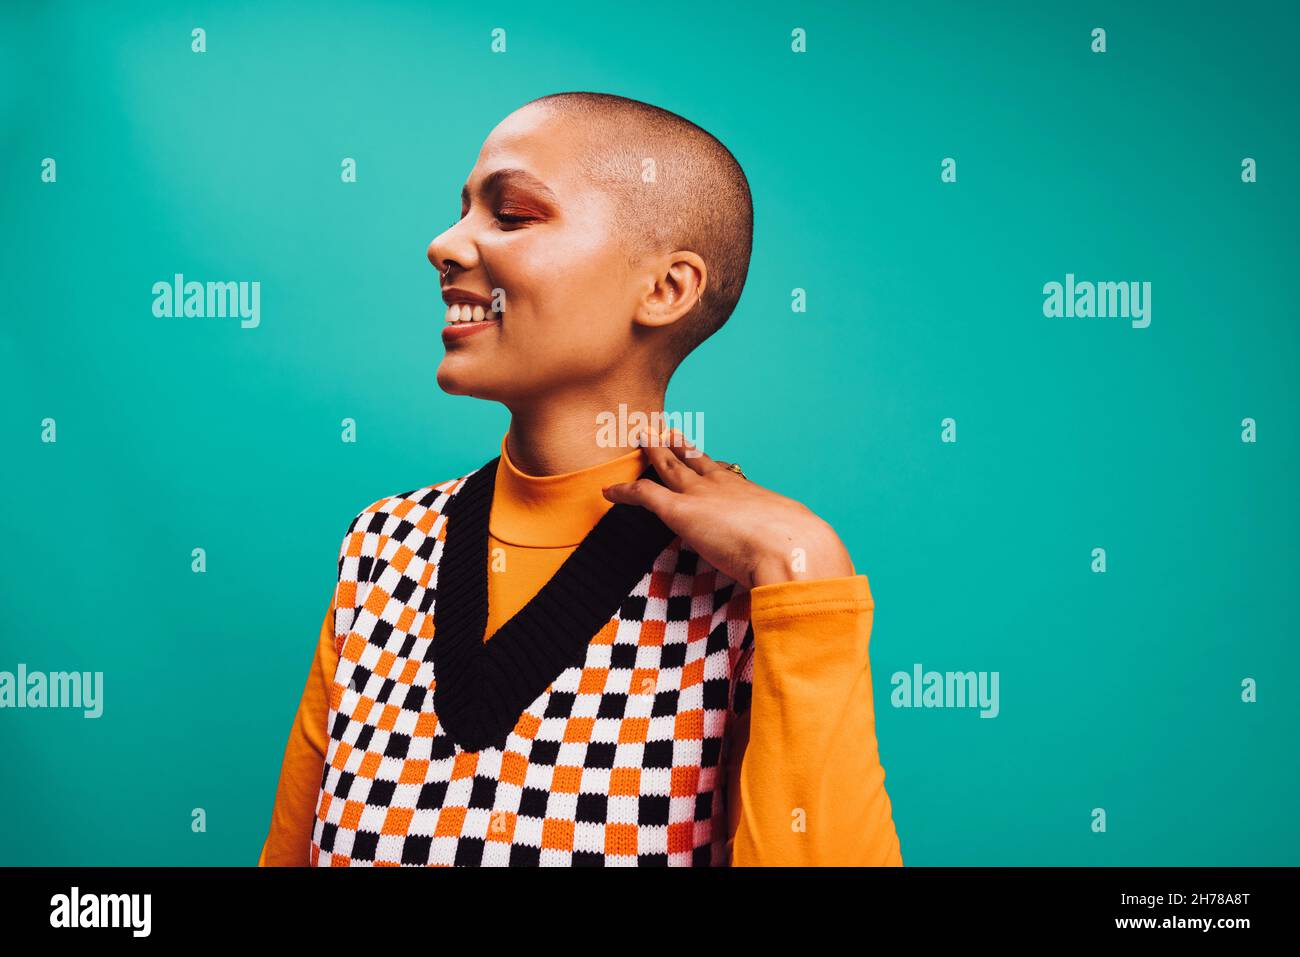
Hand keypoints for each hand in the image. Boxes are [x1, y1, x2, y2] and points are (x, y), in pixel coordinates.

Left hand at [601, 428, 854, 588]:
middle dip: (678, 446)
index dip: (709, 467)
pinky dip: (625, 491)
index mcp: (754, 497)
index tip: (701, 458)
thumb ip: (791, 558)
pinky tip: (609, 490)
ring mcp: (703, 496)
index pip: (725, 477)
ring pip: (670, 467)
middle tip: (664, 431)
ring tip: (640, 439)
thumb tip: (805, 577)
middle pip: (695, 461)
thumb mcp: (799, 550)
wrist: (795, 551)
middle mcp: (727, 488)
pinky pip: (645, 495)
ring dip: (653, 454)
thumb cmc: (804, 556)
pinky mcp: (681, 512)